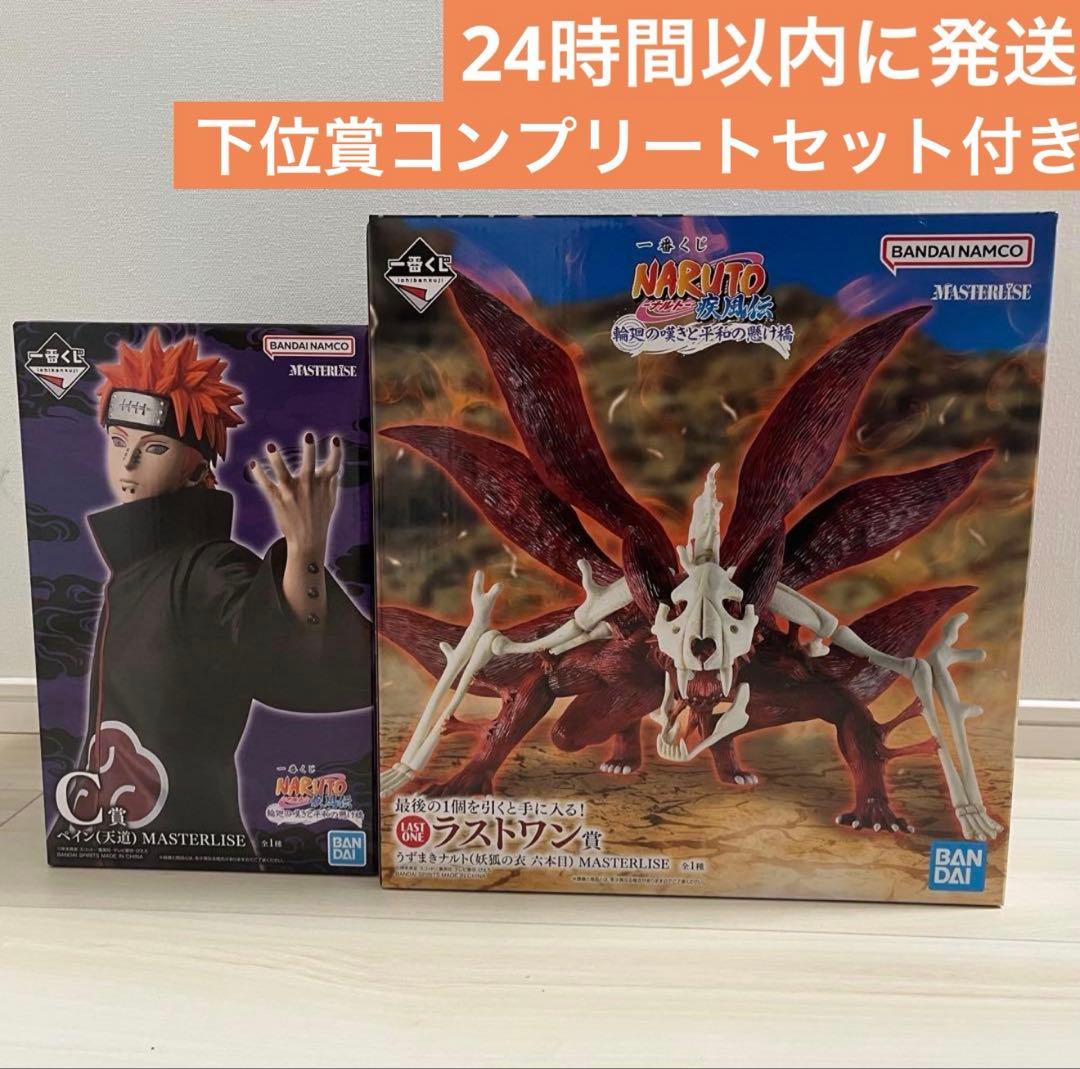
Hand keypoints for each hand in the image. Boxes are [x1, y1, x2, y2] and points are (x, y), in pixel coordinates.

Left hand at [250, 433, 342, 558]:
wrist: (308, 541)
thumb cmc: (320, 520)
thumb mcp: (331, 501)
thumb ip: (332, 484)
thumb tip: (335, 471)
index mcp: (323, 485)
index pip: (333, 466)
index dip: (336, 452)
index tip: (334, 440)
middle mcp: (308, 487)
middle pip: (309, 465)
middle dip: (309, 451)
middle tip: (308, 436)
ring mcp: (292, 493)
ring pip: (283, 473)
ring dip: (276, 460)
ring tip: (270, 447)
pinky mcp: (278, 500)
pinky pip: (266, 485)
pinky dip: (259, 475)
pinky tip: (253, 464)